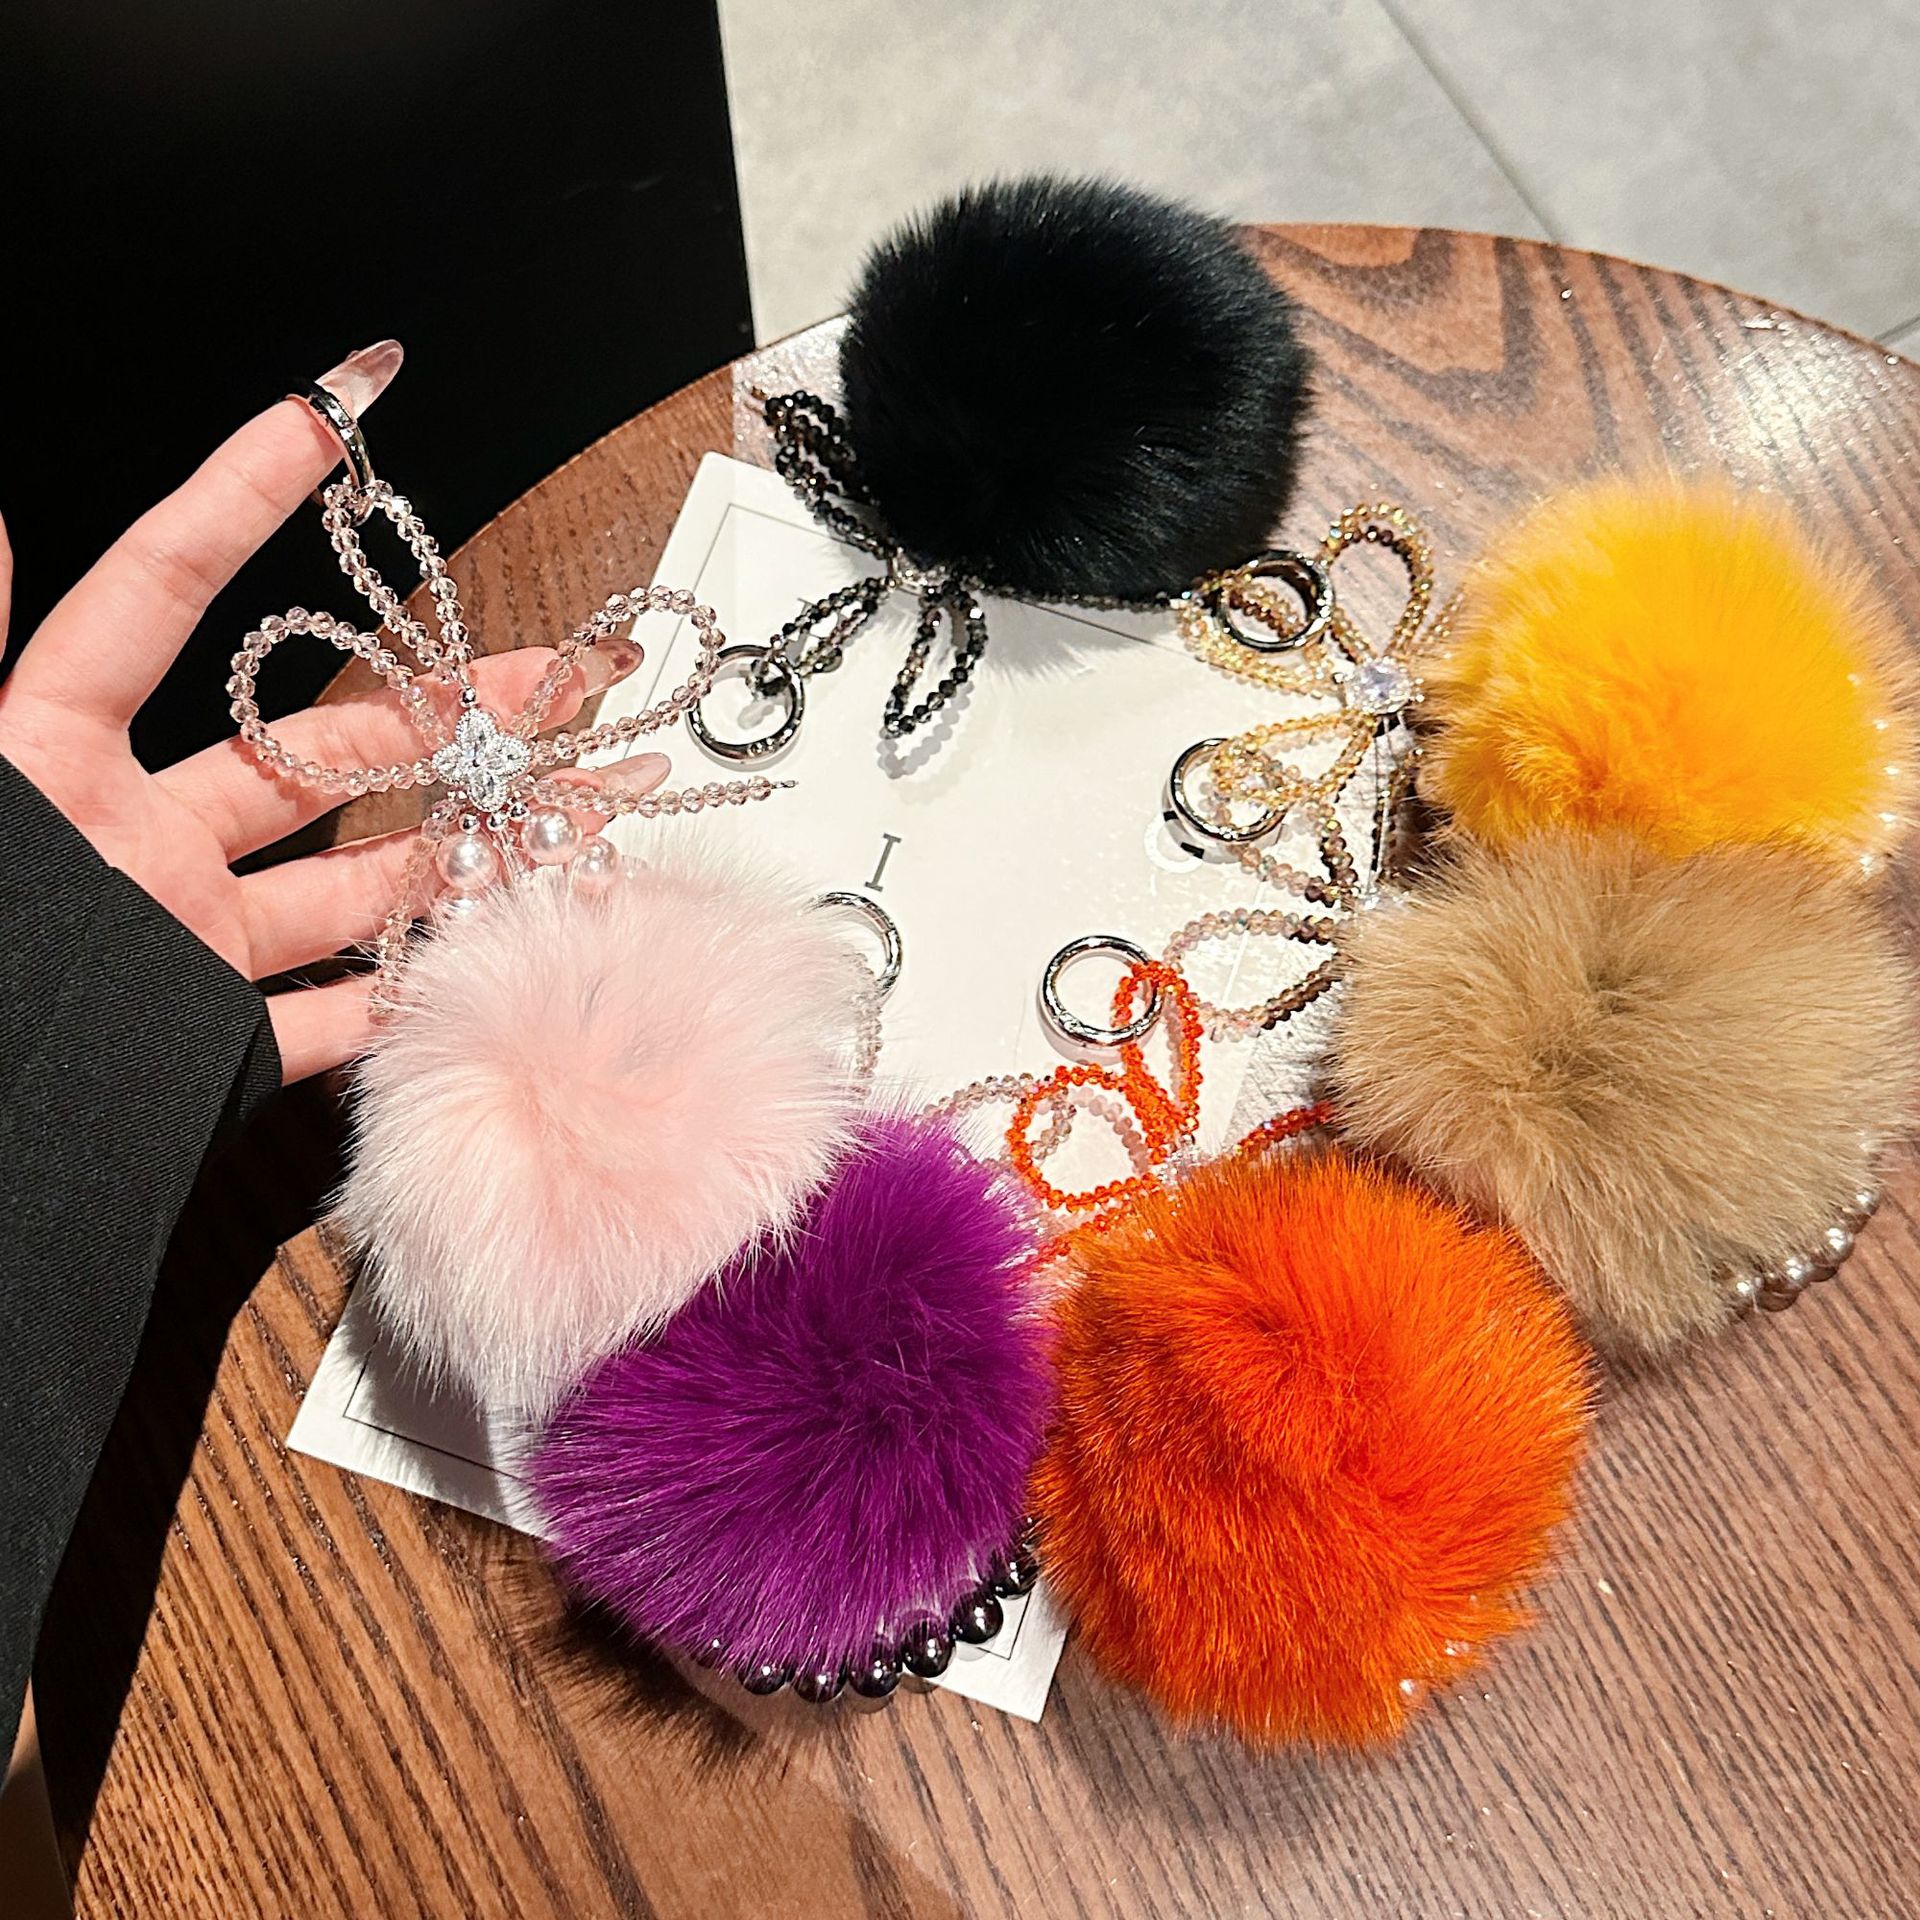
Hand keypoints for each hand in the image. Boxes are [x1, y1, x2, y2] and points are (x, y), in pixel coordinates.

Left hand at [0, 343, 654, 1081]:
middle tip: (560, 680)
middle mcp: (134, 838)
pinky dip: (409, 994)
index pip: (160, 597)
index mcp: (53, 760)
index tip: (328, 414)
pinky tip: (493, 958)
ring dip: (467, 851)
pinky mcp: (204, 1041)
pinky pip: (330, 1013)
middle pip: (325, 750)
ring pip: (356, 880)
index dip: (240, 498)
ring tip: (572, 818)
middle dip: (452, 707)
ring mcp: (181, 940)